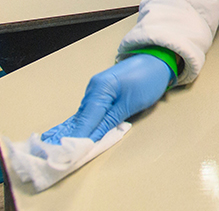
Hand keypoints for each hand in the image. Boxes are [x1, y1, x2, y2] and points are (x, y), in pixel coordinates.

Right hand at [40, 54, 171, 143]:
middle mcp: (93, 89)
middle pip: (81, 118)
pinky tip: (77, 135)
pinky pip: (91, 112)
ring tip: (64, 151)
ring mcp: (96, 91)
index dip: (77, 138)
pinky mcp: (102, 94)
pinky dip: (86, 124)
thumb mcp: (130, 104)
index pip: (85, 119)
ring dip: (78, 132)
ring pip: (84, 116)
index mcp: (99, 89)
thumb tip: (92, 138)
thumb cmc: (148, 80)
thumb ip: (109, 121)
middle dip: (73, 137)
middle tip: (61, 157)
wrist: (158, 61)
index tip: (67, 155)